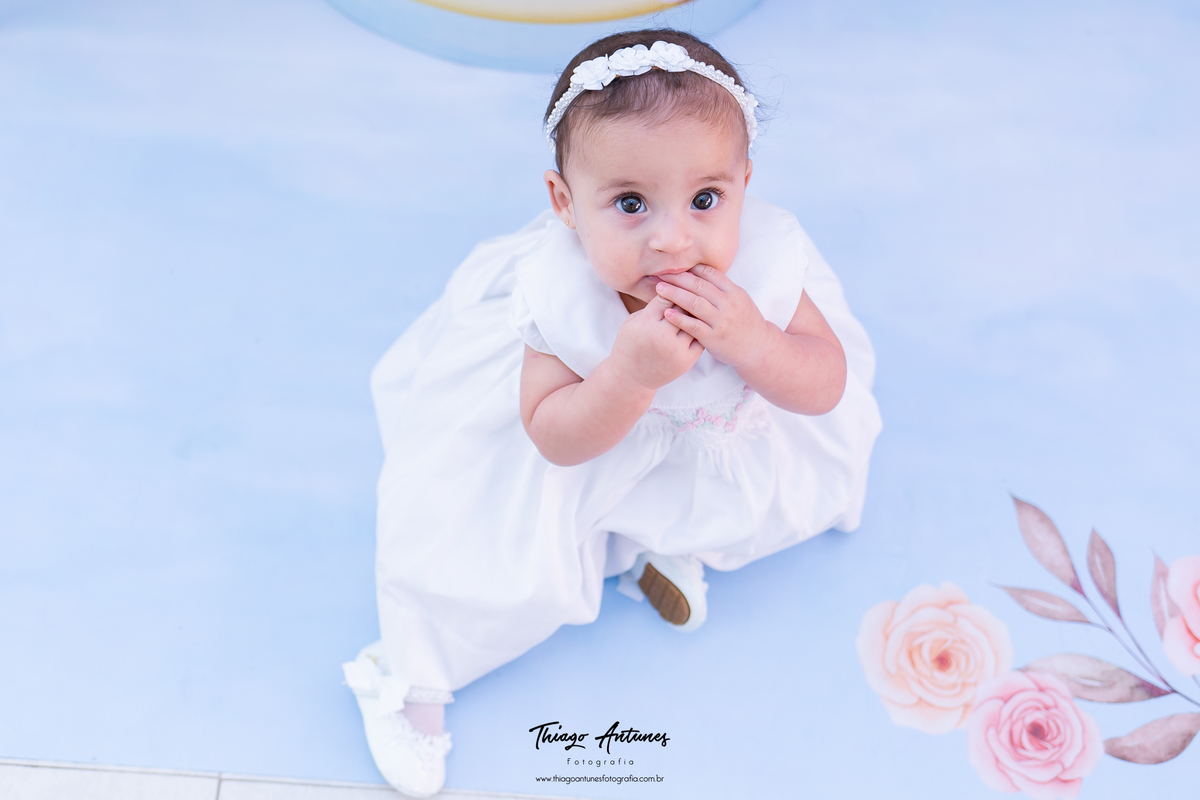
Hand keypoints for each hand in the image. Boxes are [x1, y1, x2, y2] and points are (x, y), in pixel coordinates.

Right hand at [608, 295, 703, 390]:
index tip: (676, 283)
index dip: (673, 287)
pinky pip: (700, 339)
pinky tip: (699, 323)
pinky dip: (700, 330)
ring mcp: (677, 350)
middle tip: (691, 291)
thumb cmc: (630, 343)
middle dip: (687, 298)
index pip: (668, 295)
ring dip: (696, 313)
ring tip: (697, 306)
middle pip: (683, 307)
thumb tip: (673, 287)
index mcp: (647, 323)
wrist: (631, 377)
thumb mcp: (634, 320)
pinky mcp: (687, 361)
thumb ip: (654, 306)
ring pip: (694, 323)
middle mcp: (663, 336)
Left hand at [655, 265, 771, 367]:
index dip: (689, 269)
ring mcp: (721, 321)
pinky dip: (679, 318)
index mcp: (734, 291)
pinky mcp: (714, 337)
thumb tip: (699, 272)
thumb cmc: (744, 321)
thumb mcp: (739, 300)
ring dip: (674, 294)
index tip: (673, 266)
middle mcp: (728, 304)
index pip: (709, 274)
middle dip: (677, 278)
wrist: (758, 347)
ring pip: (694, 303)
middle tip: (660, 273)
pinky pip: (693, 326)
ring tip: (659, 289)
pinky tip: (667, 313)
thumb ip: (721, 288)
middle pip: (698, 285)